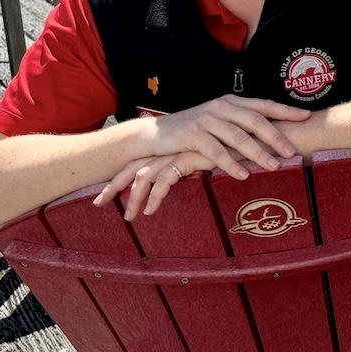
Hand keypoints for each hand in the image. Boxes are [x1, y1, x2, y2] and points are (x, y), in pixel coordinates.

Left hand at [94, 150, 225, 219]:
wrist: (252, 133)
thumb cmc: (234, 146)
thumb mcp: (207, 158)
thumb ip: (194, 165)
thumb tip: (182, 179)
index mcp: (170, 146)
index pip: (138, 161)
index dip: (121, 176)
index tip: (108, 192)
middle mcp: (170, 147)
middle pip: (132, 167)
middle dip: (113, 186)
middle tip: (98, 204)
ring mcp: (178, 151)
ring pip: (144, 176)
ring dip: (133, 198)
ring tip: (130, 218)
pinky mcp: (188, 157)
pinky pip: (164, 180)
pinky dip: (155, 197)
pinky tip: (151, 211)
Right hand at [139, 95, 306, 176]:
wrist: (154, 134)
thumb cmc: (191, 130)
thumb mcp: (217, 121)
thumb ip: (239, 124)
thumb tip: (270, 134)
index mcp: (231, 102)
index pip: (263, 105)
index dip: (285, 110)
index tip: (307, 117)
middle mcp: (221, 107)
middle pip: (255, 121)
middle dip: (277, 136)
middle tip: (293, 152)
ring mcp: (206, 119)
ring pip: (238, 137)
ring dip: (258, 153)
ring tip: (274, 166)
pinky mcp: (192, 134)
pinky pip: (216, 151)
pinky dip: (230, 163)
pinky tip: (243, 174)